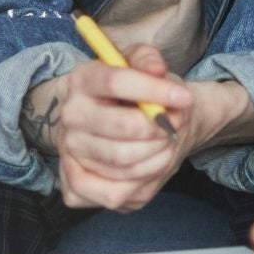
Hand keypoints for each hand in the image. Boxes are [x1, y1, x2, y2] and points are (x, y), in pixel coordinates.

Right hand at [27, 46, 196, 211]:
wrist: (125, 125)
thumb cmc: (138, 95)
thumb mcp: (143, 66)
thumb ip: (148, 60)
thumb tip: (156, 70)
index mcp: (82, 80)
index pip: (114, 81)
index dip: (154, 91)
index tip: (184, 98)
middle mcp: (70, 115)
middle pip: (124, 127)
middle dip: (160, 129)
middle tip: (174, 126)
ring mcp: (69, 151)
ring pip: (124, 162)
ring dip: (157, 155)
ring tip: (165, 144)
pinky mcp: (74, 184)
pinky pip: (113, 193)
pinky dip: (140, 182)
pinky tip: (148, 166)